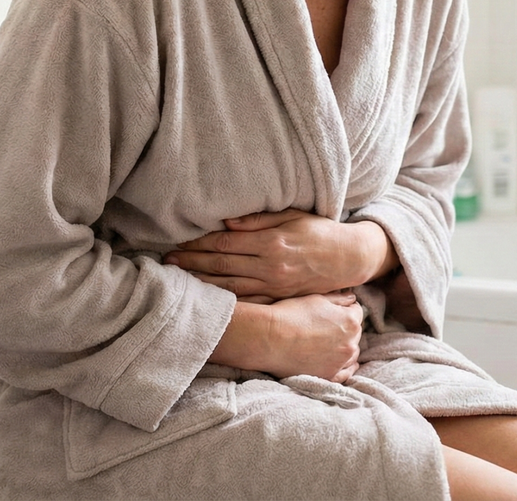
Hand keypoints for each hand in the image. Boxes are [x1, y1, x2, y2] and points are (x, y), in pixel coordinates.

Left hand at [164, 209, 397, 298]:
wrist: (349, 258)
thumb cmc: (320, 231)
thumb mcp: (293, 216)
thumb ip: (258, 220)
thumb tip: (226, 220)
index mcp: (271, 243)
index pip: (226, 243)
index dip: (200, 244)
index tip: (179, 243)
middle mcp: (270, 266)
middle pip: (222, 266)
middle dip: (193, 263)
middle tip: (168, 263)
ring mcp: (273, 285)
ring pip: (230, 286)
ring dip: (202, 283)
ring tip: (179, 281)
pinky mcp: (278, 297)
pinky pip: (247, 301)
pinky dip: (225, 300)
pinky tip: (209, 300)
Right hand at [209, 292, 363, 381]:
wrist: (270, 338)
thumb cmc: (291, 314)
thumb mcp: (316, 299)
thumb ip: (339, 299)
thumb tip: (352, 298)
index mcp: (350, 321)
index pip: (357, 312)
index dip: (344, 310)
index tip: (333, 312)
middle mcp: (350, 343)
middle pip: (355, 333)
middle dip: (345, 329)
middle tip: (328, 327)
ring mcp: (340, 362)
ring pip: (351, 353)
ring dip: (346, 347)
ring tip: (331, 344)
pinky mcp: (329, 376)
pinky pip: (345, 373)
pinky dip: (346, 367)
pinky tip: (348, 365)